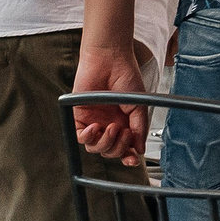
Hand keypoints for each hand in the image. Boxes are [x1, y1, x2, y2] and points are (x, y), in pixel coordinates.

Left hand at [71, 40, 149, 167]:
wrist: (110, 60)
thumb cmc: (126, 77)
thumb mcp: (139, 106)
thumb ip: (139, 128)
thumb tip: (139, 149)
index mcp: (124, 123)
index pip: (124, 147)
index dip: (128, 157)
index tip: (133, 160)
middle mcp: (109, 124)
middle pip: (110, 151)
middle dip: (118, 148)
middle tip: (124, 133)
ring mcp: (94, 121)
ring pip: (95, 148)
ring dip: (105, 142)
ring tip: (112, 127)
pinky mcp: (80, 117)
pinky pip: (80, 137)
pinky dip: (89, 137)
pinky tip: (97, 127)